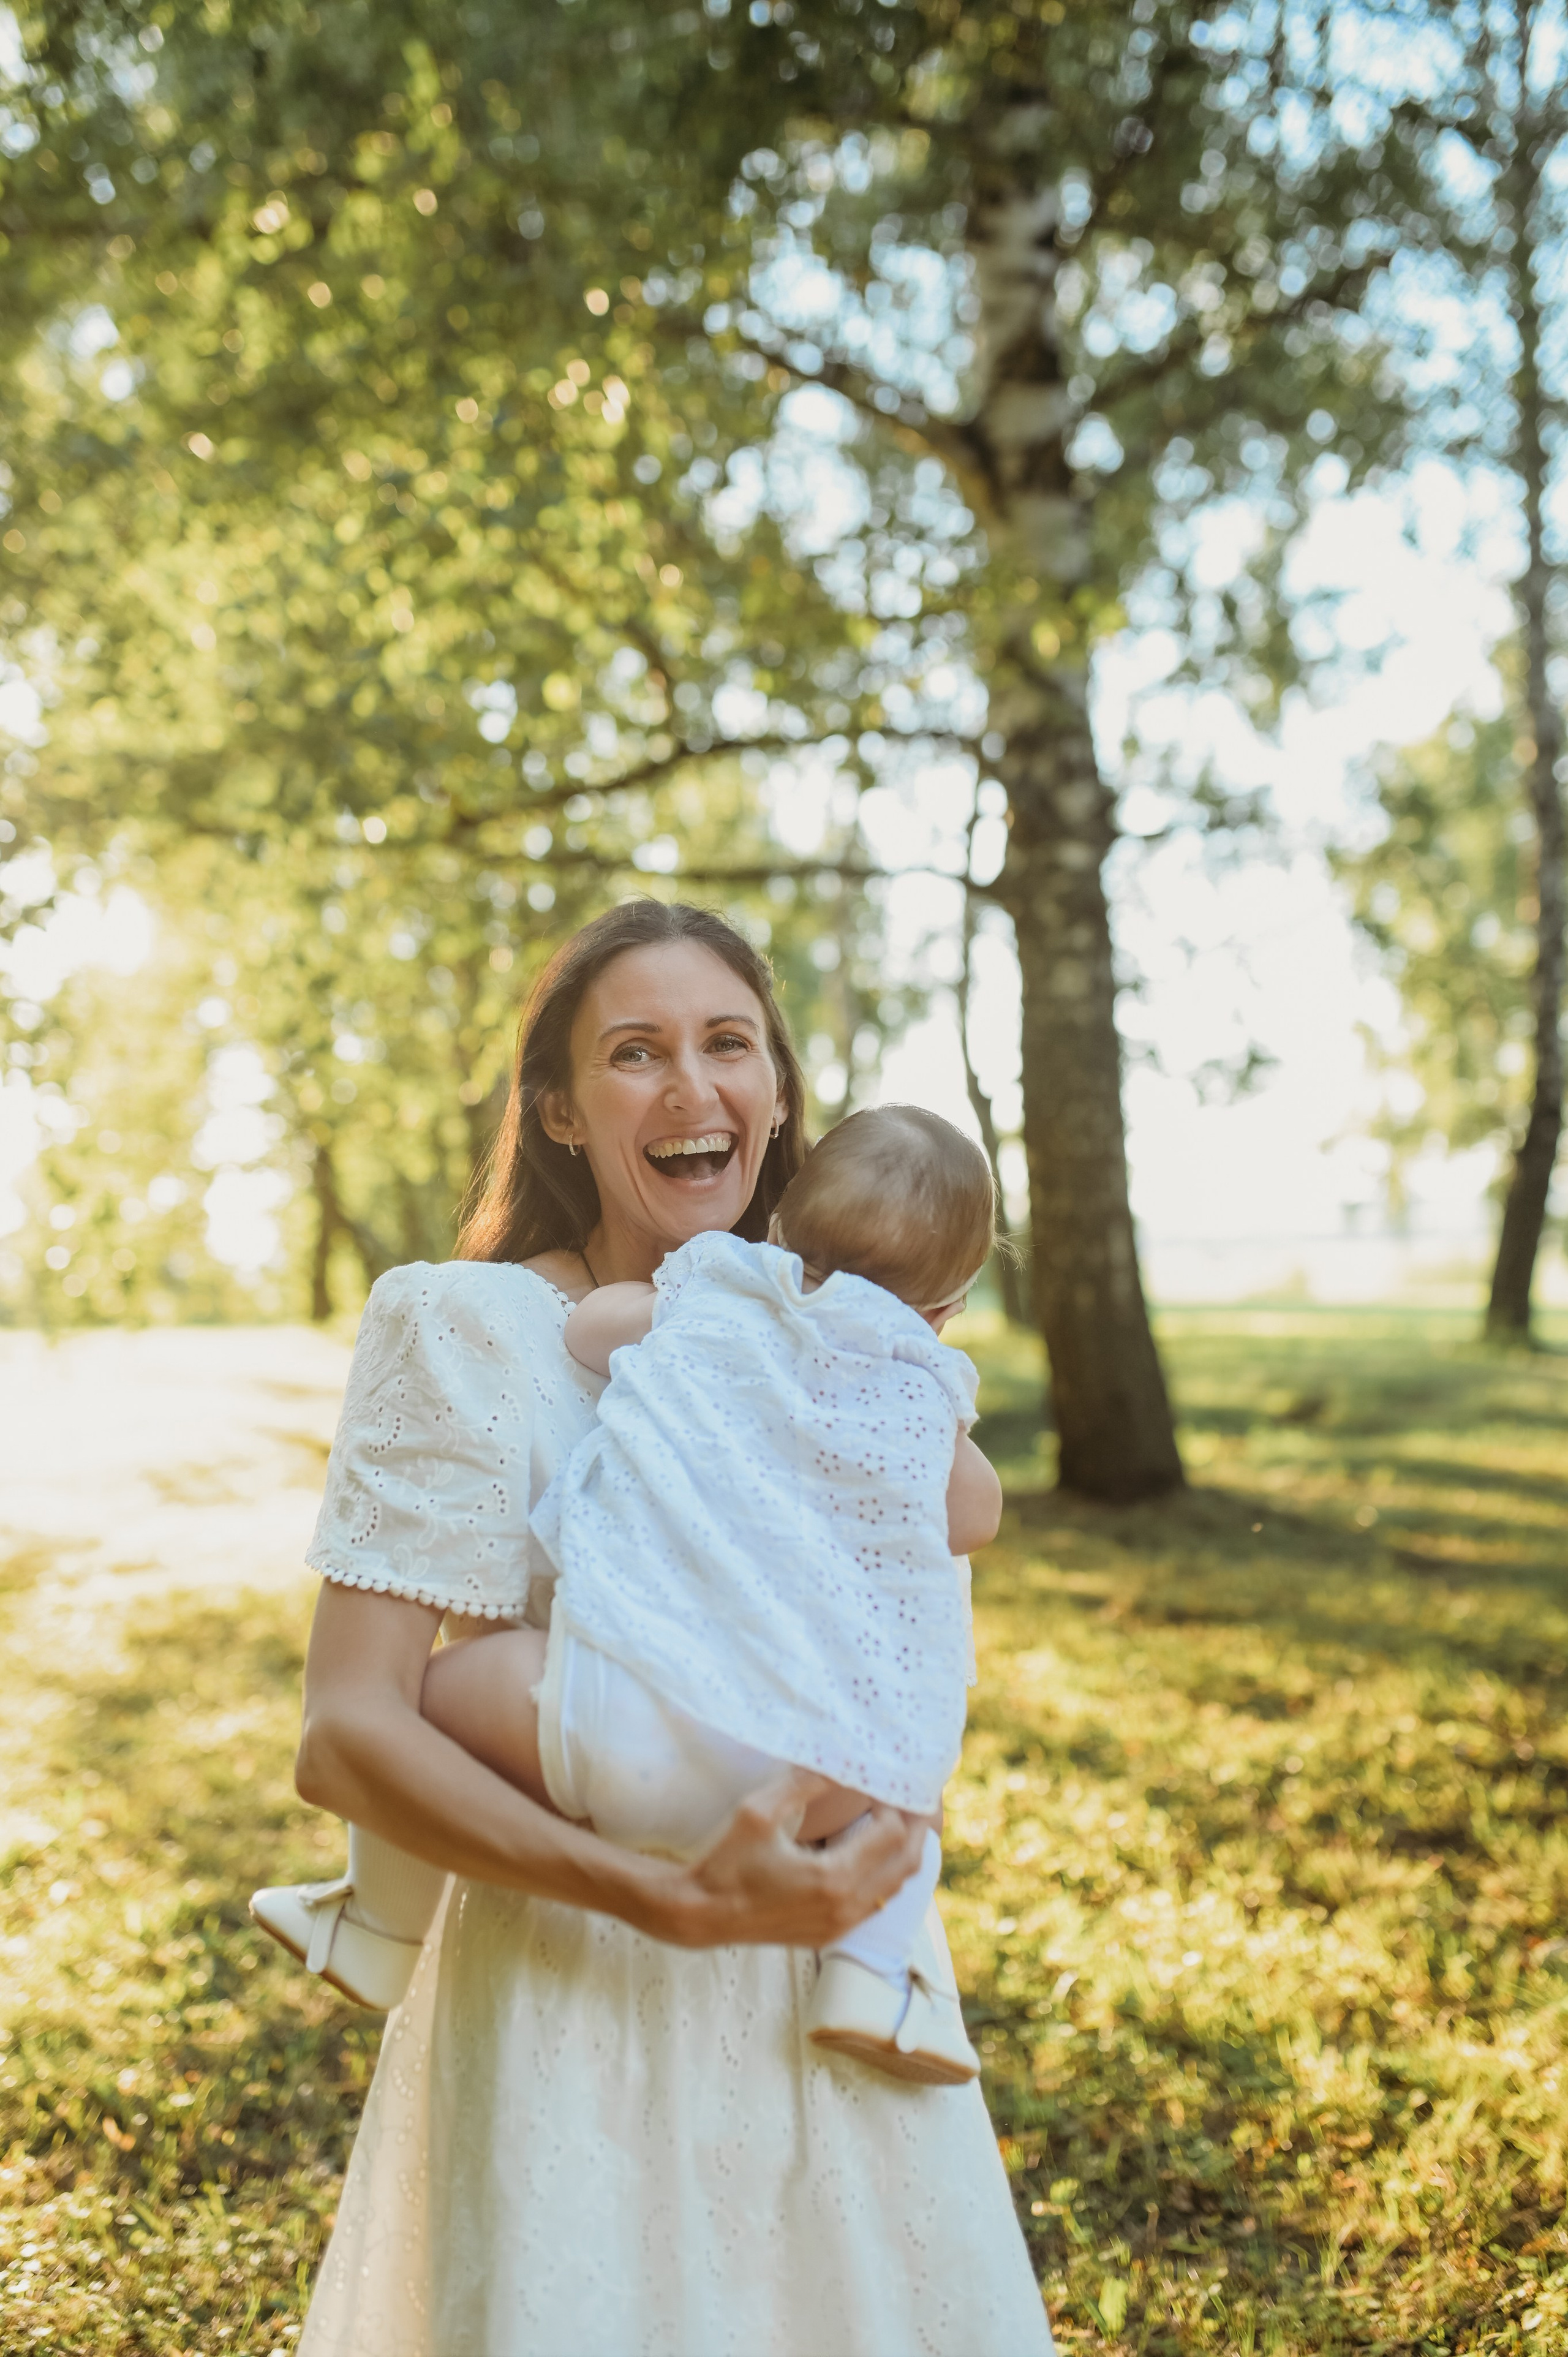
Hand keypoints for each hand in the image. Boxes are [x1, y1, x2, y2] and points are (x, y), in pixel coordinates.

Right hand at [651, 1770, 928, 1949]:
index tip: (884, 1781)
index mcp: (832, 1879)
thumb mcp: (759, 1812)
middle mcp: (845, 1908)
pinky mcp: (831, 1935)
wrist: (701, 1914)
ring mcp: (840, 1926)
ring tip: (902, 1817)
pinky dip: (887, 1874)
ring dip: (905, 1851)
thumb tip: (841, 1761)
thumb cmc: (726, 1861)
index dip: (894, 1803)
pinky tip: (876, 1850)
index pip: (890, 1835)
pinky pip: (877, 1903)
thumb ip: (804, 1784)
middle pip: (907, 1863)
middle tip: (918, 1796)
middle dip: (917, 1827)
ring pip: (896, 1887)